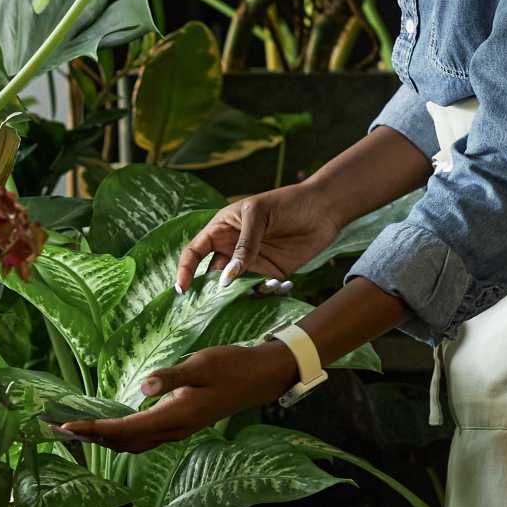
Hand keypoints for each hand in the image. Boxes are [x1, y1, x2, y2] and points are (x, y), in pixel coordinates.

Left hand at [59, 343, 293, 453]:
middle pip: (124, 442)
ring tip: (76, 431)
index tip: (68, 428)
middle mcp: (175, 429)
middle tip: (58, 430)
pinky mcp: (180, 424)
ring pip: (133, 443)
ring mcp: (178, 429)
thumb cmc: (232, 366)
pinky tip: (108, 427)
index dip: (95, 430)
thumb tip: (144, 386)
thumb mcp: (202, 364)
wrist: (260, 378)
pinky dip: (121, 434)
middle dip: (91, 438)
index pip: (126, 428)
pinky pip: (143, 437)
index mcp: (177, 416)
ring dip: (104, 439)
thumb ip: (172, 376)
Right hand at [173, 182, 341, 293]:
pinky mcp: (271, 275)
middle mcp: (232, 250)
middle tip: (215, 304)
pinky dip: (265, 294)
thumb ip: (243, 245)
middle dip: (211, 291)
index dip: (185, 270)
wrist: (324, 209)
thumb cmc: (287, 202)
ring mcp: (251, 264)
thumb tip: (227, 277)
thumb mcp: (258, 215)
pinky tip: (279, 285)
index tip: (182, 289)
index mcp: (221, 230)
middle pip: (212, 276)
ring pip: (235, 288)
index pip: (195, 252)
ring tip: (257, 288)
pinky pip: (259, 292)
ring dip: (240, 296)